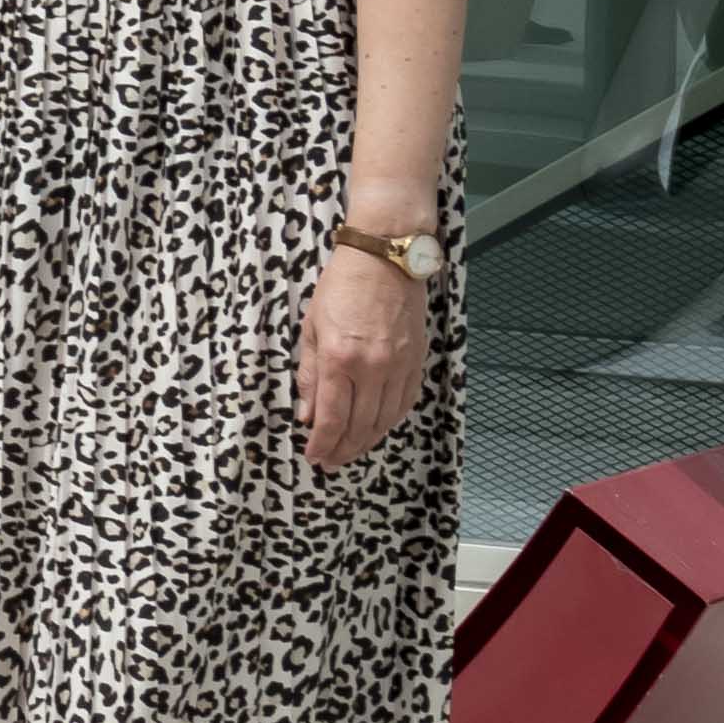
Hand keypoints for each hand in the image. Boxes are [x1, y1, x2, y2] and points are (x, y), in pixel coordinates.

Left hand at [297, 246, 428, 470]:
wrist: (385, 260)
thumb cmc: (340, 289)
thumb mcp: (311, 329)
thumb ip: (309, 375)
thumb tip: (306, 415)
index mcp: (338, 360)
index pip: (331, 418)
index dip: (322, 444)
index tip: (314, 457)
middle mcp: (371, 368)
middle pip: (359, 425)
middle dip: (343, 449)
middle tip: (331, 462)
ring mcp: (398, 366)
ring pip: (384, 420)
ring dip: (367, 441)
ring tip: (351, 452)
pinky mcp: (417, 361)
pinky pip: (404, 403)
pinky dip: (390, 421)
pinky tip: (378, 429)